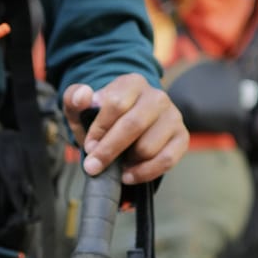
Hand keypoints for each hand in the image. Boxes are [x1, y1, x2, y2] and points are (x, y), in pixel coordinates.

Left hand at [66, 74, 187, 183]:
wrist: (126, 127)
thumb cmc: (103, 119)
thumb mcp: (82, 108)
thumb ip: (75, 99)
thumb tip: (83, 96)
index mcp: (132, 83)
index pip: (116, 103)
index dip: (100, 128)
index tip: (88, 146)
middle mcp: (157, 96)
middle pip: (134, 125)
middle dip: (109, 150)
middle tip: (93, 166)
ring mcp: (173, 117)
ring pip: (148, 147)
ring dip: (127, 161)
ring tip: (117, 163)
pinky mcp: (182, 137)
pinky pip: (166, 161)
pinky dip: (144, 173)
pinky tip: (129, 175)